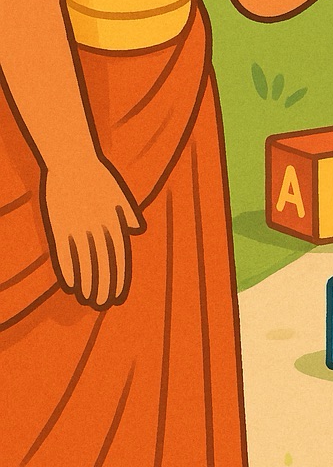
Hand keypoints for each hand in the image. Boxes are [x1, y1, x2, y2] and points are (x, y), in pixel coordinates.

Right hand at [42, 152, 144, 307]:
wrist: (73, 160)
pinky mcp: (59, 225)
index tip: (118, 296)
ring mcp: (78, 227)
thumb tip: (139, 229)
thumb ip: (128, 212)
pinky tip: (69, 286)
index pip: (119, 256)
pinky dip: (67, 271)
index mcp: (114, 220)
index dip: (119, 279)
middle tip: (102, 305)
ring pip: (83, 262)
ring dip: (86, 284)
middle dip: (103, 287)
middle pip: (102, 263)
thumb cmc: (98, 177)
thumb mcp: (119, 192)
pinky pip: (64, 254)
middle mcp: (98, 226)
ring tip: (87, 301)